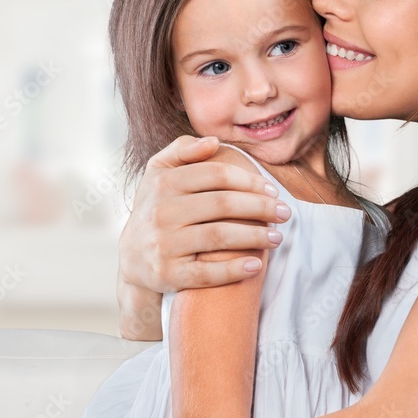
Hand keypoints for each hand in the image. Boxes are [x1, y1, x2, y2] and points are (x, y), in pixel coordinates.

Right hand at [119, 135, 290, 292]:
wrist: (132, 256)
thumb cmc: (157, 206)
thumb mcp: (159, 172)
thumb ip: (183, 149)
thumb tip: (213, 142)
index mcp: (164, 182)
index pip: (216, 175)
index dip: (249, 181)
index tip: (272, 190)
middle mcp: (161, 212)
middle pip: (222, 205)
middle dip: (260, 208)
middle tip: (284, 213)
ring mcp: (163, 244)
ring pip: (218, 237)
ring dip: (254, 237)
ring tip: (277, 238)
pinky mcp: (167, 274)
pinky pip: (205, 273)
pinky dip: (233, 270)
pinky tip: (255, 265)